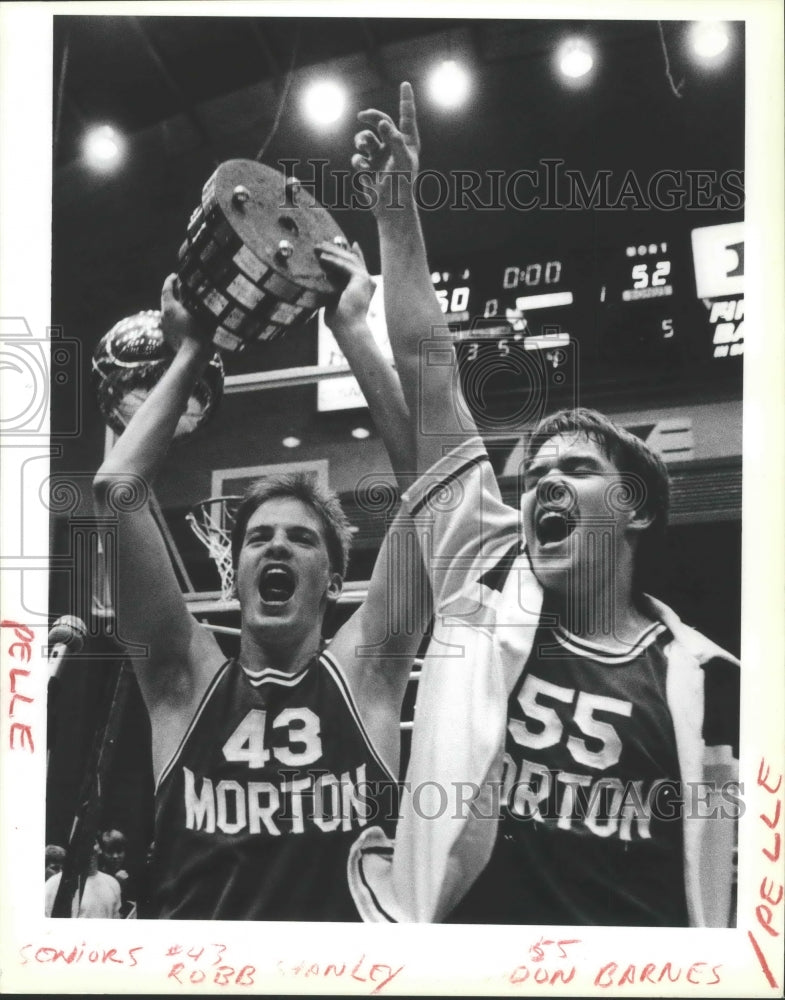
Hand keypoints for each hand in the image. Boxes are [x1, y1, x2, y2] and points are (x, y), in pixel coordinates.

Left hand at [160, 273, 212, 356]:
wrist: (193, 357)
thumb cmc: (200, 334)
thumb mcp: (203, 314)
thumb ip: (200, 301)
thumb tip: (203, 292)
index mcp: (170, 307)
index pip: (167, 288)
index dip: (170, 280)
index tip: (175, 275)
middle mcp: (164, 316)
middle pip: (166, 300)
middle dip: (173, 292)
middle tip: (182, 288)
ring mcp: (165, 327)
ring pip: (168, 312)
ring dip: (175, 306)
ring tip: (187, 305)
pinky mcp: (168, 337)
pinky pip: (171, 323)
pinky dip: (177, 319)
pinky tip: (187, 321)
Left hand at [317, 241, 375, 334]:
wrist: (348, 329)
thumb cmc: (340, 321)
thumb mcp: (334, 299)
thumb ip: (333, 287)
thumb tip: (324, 276)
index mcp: (363, 287)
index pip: (355, 265)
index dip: (349, 252)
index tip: (339, 243)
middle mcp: (367, 281)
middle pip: (351, 259)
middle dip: (336, 250)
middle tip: (321, 243)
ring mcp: (366, 279)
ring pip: (348, 259)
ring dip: (333, 252)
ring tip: (318, 247)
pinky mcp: (361, 279)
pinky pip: (345, 265)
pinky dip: (333, 260)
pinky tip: (322, 257)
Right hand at [352, 81, 420, 213]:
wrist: (391, 208)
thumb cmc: (402, 186)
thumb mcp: (403, 161)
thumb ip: (394, 140)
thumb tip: (382, 123)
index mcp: (407, 142)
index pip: (406, 117)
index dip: (406, 100)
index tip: (405, 84)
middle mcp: (393, 146)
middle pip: (380, 122)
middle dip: (370, 116)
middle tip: (362, 116)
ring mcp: (380, 156)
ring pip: (366, 138)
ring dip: (362, 139)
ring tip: (363, 146)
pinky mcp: (368, 166)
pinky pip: (359, 156)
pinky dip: (359, 160)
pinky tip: (365, 168)